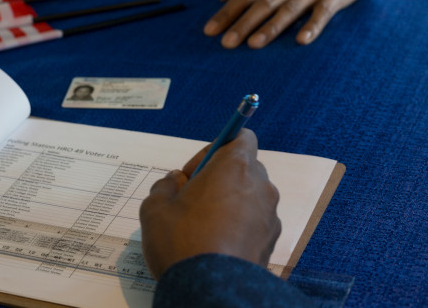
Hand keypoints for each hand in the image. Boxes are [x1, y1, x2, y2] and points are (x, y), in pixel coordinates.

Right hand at [139, 128, 280, 278]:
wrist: (212, 290)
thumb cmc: (183, 242)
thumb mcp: (155, 208)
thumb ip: (165, 185)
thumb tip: (175, 182)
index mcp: (234, 167)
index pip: (240, 136)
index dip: (215, 148)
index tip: (194, 171)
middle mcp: (259, 186)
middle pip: (243, 167)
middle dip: (219, 177)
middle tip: (193, 200)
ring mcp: (269, 215)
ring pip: (249, 196)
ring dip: (229, 203)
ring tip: (202, 228)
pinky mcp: (272, 241)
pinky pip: (254, 222)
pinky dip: (239, 226)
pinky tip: (216, 245)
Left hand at [203, 0, 368, 47]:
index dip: (226, 12)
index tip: (209, 31)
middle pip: (261, 5)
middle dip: (243, 24)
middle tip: (226, 43)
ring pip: (287, 10)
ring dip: (271, 27)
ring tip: (255, 44)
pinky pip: (322, 13)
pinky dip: (312, 26)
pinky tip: (301, 40)